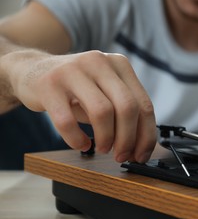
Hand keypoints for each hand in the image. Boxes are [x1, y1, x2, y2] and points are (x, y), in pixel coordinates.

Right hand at [10, 50, 155, 162]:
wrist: (32, 70)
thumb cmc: (76, 89)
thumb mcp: (105, 93)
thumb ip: (124, 114)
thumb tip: (139, 148)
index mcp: (120, 65)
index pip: (144, 104)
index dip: (146, 135)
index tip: (141, 155)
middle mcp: (99, 62)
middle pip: (127, 107)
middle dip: (128, 139)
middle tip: (121, 156)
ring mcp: (73, 70)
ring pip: (102, 112)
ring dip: (105, 139)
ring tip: (102, 148)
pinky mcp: (49, 84)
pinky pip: (67, 121)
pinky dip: (77, 140)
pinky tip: (81, 144)